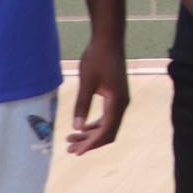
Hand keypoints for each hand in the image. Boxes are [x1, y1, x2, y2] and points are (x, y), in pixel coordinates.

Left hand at [68, 35, 128, 153]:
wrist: (108, 39)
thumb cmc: (97, 58)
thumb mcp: (87, 82)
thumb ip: (82, 105)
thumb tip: (77, 128)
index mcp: (117, 102)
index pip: (106, 130)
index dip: (91, 144)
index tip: (77, 153)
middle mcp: (122, 103)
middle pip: (108, 132)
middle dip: (90, 143)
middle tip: (70, 149)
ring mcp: (120, 100)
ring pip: (108, 125)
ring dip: (91, 135)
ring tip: (71, 140)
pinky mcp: (116, 96)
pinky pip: (108, 117)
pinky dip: (95, 125)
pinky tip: (82, 127)